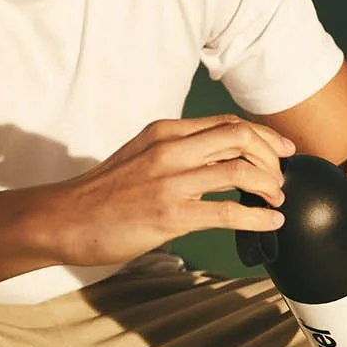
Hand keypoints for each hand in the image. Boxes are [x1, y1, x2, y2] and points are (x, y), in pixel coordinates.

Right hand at [42, 115, 294, 266]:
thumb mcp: (139, 155)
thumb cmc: (101, 193)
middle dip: (271, 157)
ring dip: (269, 186)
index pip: (226, 123)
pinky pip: (226, 211)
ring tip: (277, 200)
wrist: (64, 218)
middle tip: (282, 177)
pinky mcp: (170, 215)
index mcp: (164, 132)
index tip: (280, 150)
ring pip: (239, 171)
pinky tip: (270, 223)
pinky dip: (257, 217)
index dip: (262, 136)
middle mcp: (170, 150)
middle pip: (240, 138)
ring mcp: (170, 182)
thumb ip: (173, 152)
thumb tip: (215, 161)